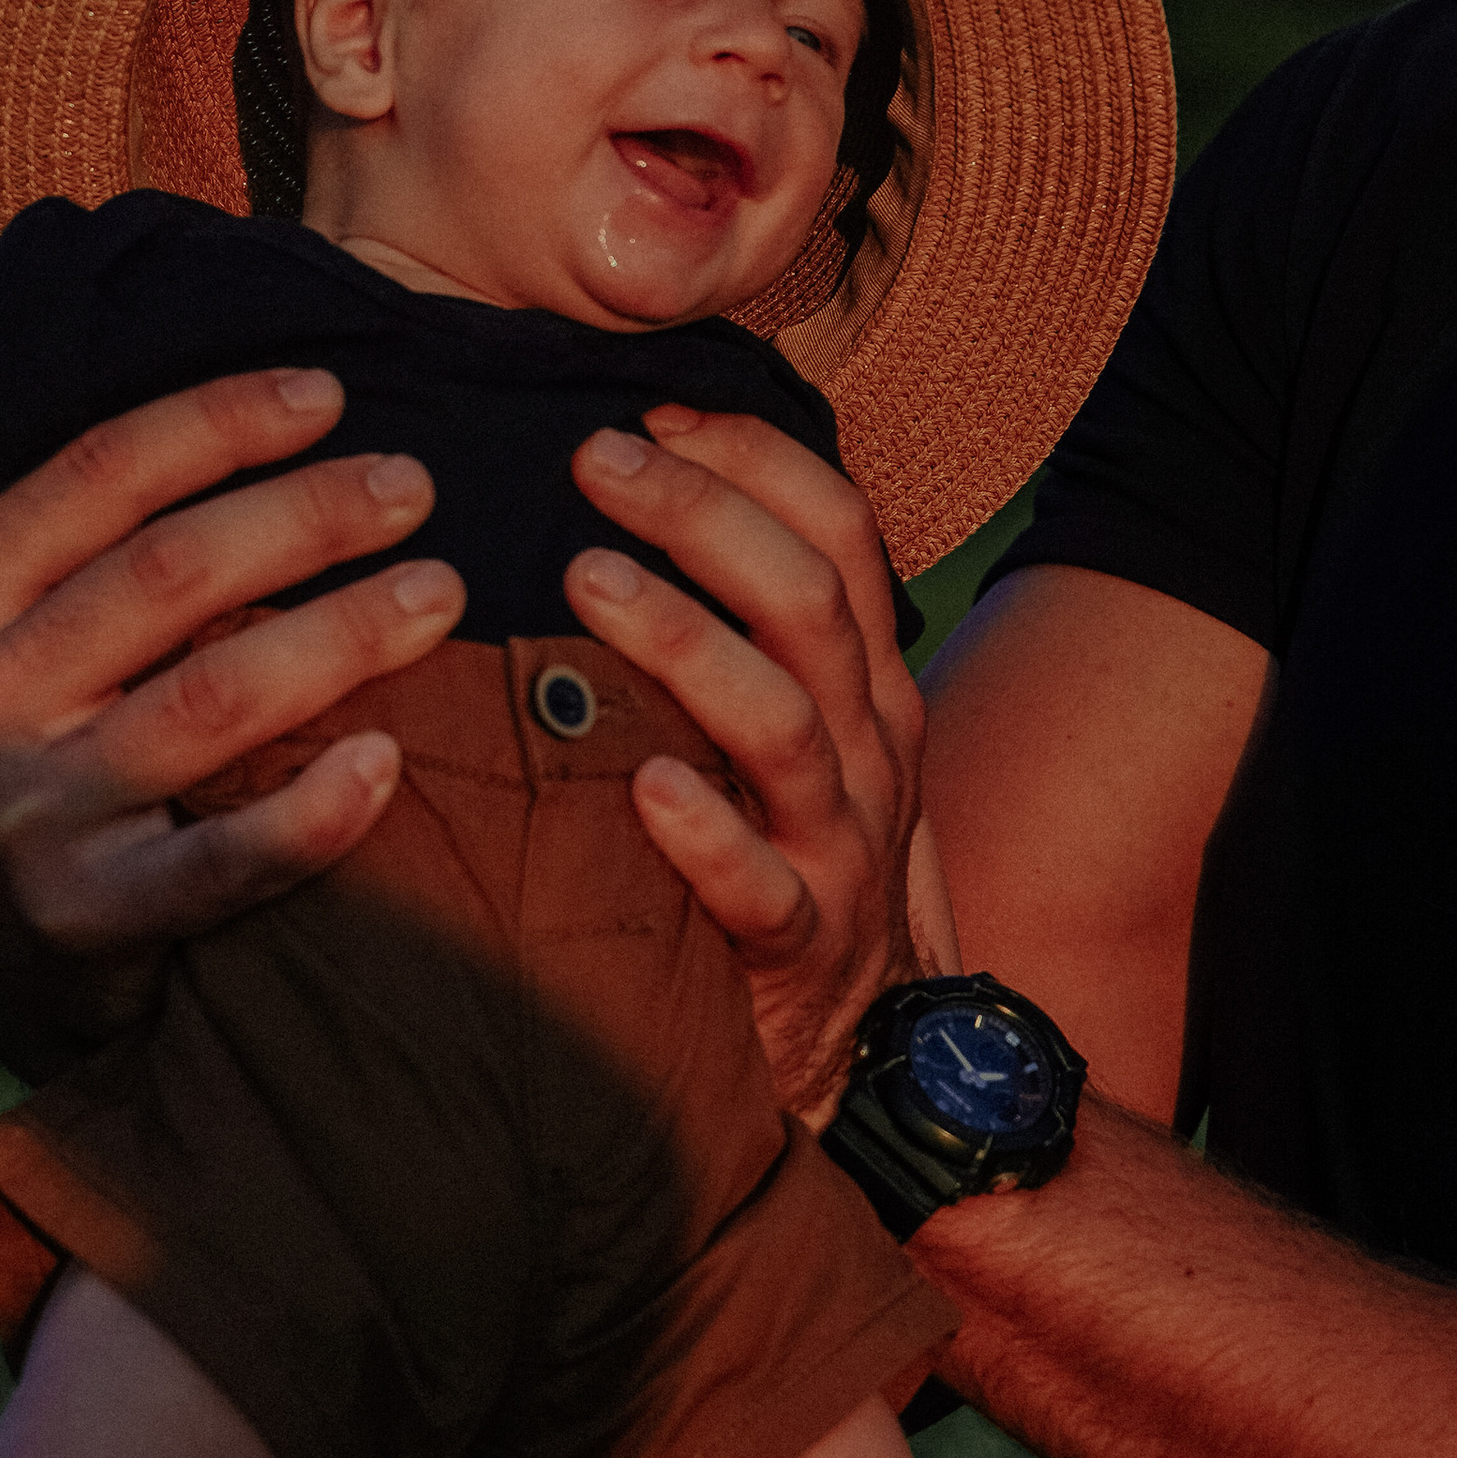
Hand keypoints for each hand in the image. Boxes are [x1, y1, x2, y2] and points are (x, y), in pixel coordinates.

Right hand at [0, 366, 464, 1075]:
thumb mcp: (23, 640)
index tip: (330, 393)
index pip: (92, 479)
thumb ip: (93, 541)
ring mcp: (22, 816)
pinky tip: (391, 760)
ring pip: (210, 699)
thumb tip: (270, 396)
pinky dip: (317, 809)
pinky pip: (224, 860)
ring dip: (342, 634)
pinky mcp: (82, 921)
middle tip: (412, 488)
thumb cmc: (52, 748)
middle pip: (165, 576)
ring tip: (438, 594)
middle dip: (306, 516)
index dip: (219, 422)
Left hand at [560, 405, 938, 1122]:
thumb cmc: (776, 848)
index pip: (839, 531)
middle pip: (808, 600)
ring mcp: (841, 846)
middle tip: (593, 465)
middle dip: (704, 515)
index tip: (650, 413)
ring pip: (783, 724)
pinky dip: (701, 833)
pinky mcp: (797, 943)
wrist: (850, 1044)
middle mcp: (867, 747)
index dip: (753, 460)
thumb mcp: (783, 725)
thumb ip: (737, 625)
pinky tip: (637, 782)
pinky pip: (756, 888)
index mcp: (865, 679)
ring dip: (686, 641)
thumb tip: (626, 486)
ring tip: (589, 583)